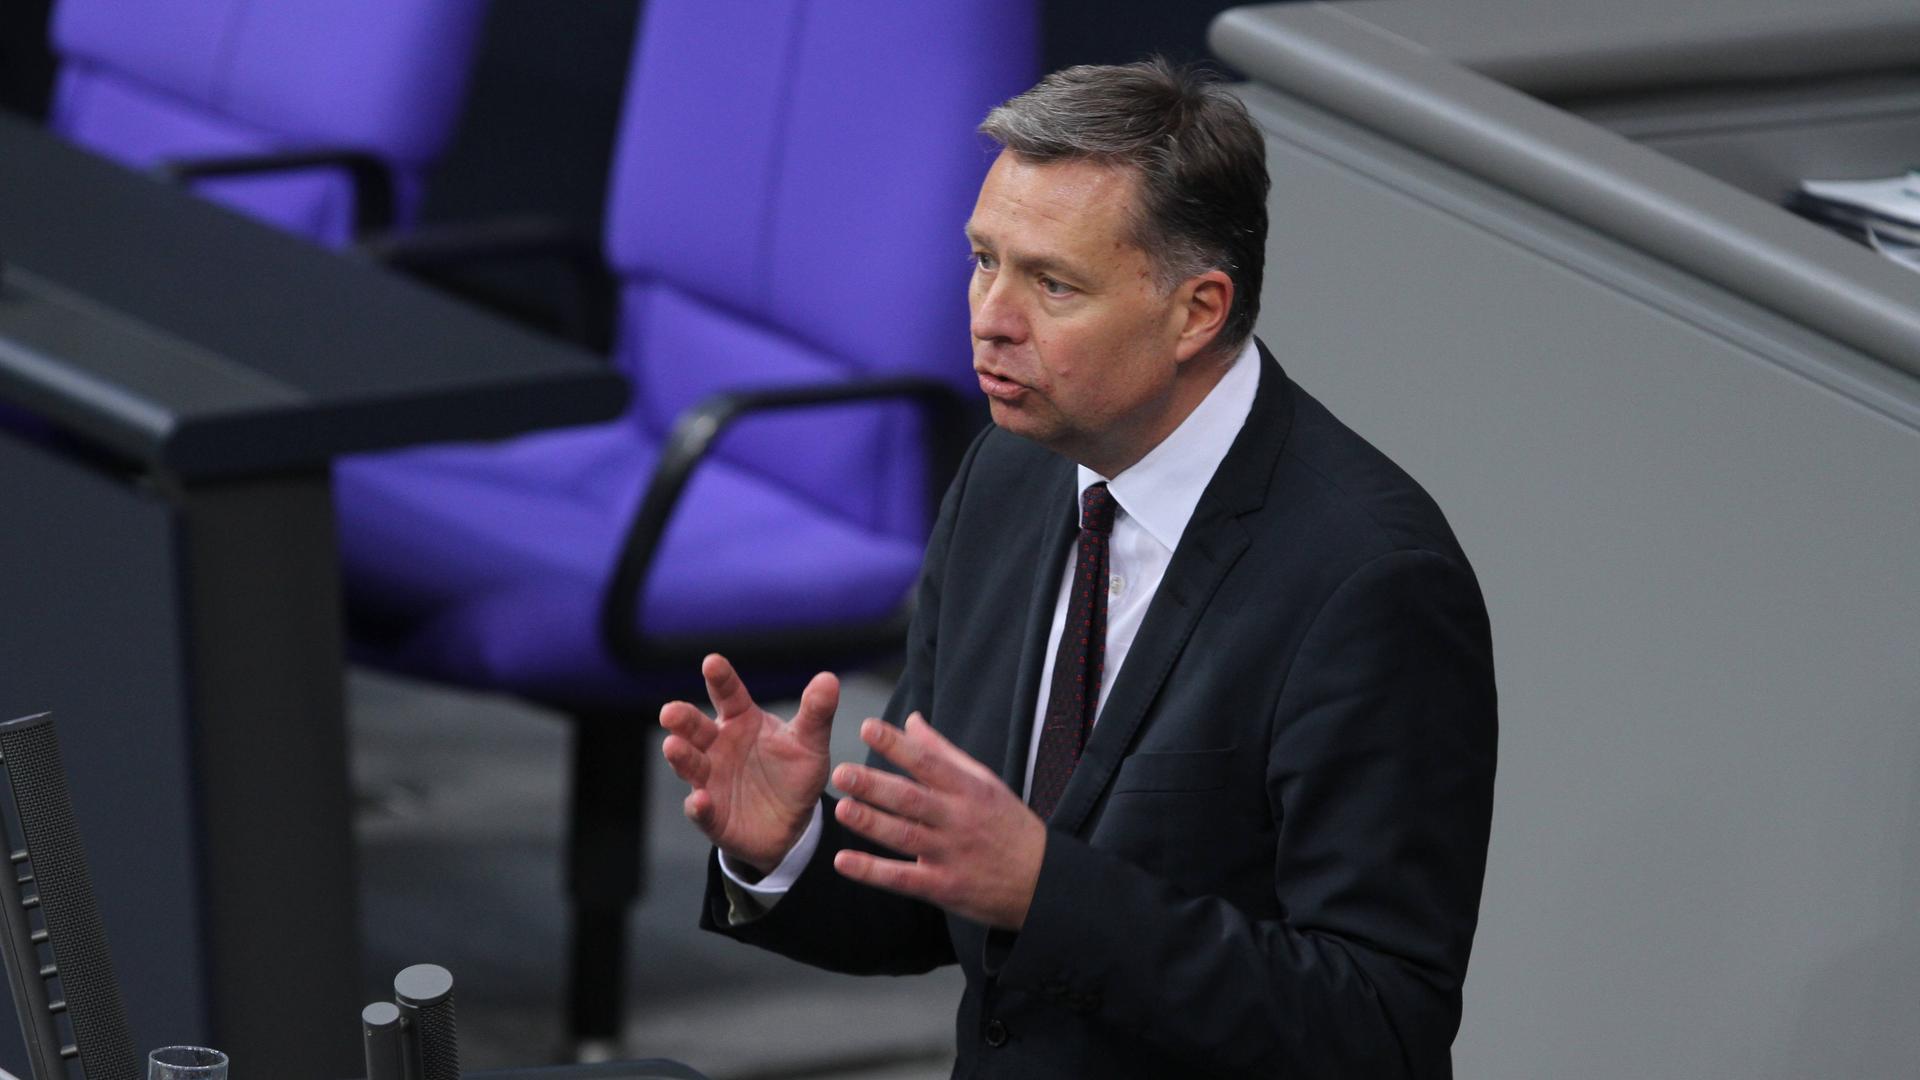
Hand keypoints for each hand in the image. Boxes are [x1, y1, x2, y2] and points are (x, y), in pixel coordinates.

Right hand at [659, 654, 836, 875]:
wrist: (792, 823)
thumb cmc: (795, 773)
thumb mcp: (810, 743)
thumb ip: (816, 713)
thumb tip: (828, 679)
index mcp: (741, 720)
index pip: (729, 694)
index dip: (720, 679)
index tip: (712, 662)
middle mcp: (718, 745)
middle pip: (696, 727)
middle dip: (682, 719)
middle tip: (670, 711)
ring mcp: (710, 779)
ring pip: (690, 764)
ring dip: (681, 756)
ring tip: (673, 746)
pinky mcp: (711, 814)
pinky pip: (701, 809)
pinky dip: (698, 806)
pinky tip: (700, 801)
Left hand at [831, 713, 1046, 929]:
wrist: (1041, 881)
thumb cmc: (1007, 824)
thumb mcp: (984, 782)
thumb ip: (943, 752)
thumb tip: (911, 721)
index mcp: (968, 789)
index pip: (928, 762)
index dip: (897, 745)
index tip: (867, 727)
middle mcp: (958, 819)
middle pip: (912, 799)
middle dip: (875, 785)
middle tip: (841, 771)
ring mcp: (950, 854)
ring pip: (905, 836)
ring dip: (871, 823)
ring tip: (841, 808)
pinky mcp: (943, 887)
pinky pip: (903, 879)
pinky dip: (873, 872)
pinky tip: (844, 862)